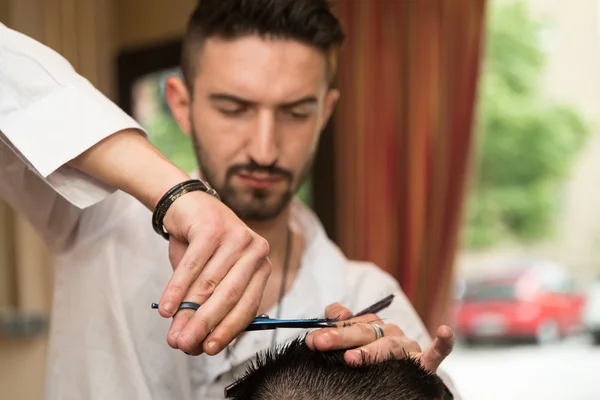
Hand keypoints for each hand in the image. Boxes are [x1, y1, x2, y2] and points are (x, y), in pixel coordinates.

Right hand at [68, 131, 270, 354]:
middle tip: (184, 346)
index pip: (248, 305)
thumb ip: (206, 306)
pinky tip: (166, 308)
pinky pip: (192, 266)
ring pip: (209, 284)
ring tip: (172, 333)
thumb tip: (195, 344)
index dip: (228, 330)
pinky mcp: (213, 227)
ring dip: (188, 313)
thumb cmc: (200, 245)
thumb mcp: (209, 277)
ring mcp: (236, 235)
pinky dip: (177, 290)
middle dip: (205, 326)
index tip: (209, 350)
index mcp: (261, 265)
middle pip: (229, 296)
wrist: (186, 203)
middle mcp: (256, 249)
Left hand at [305, 303, 453, 371]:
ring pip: (390, 345)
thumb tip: (327, 316)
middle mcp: (390, 332)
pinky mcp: (425, 364)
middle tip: (319, 343)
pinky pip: (437, 353)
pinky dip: (441, 344)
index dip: (331, 327)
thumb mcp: (354, 345)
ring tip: (353, 358)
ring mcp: (408, 347)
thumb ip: (340, 329)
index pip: (350, 321)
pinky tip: (443, 332)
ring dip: (372, 350)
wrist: (401, 384)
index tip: (312, 339)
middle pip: (364, 331)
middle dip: (340, 337)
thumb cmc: (372, 363)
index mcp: (371, 326)